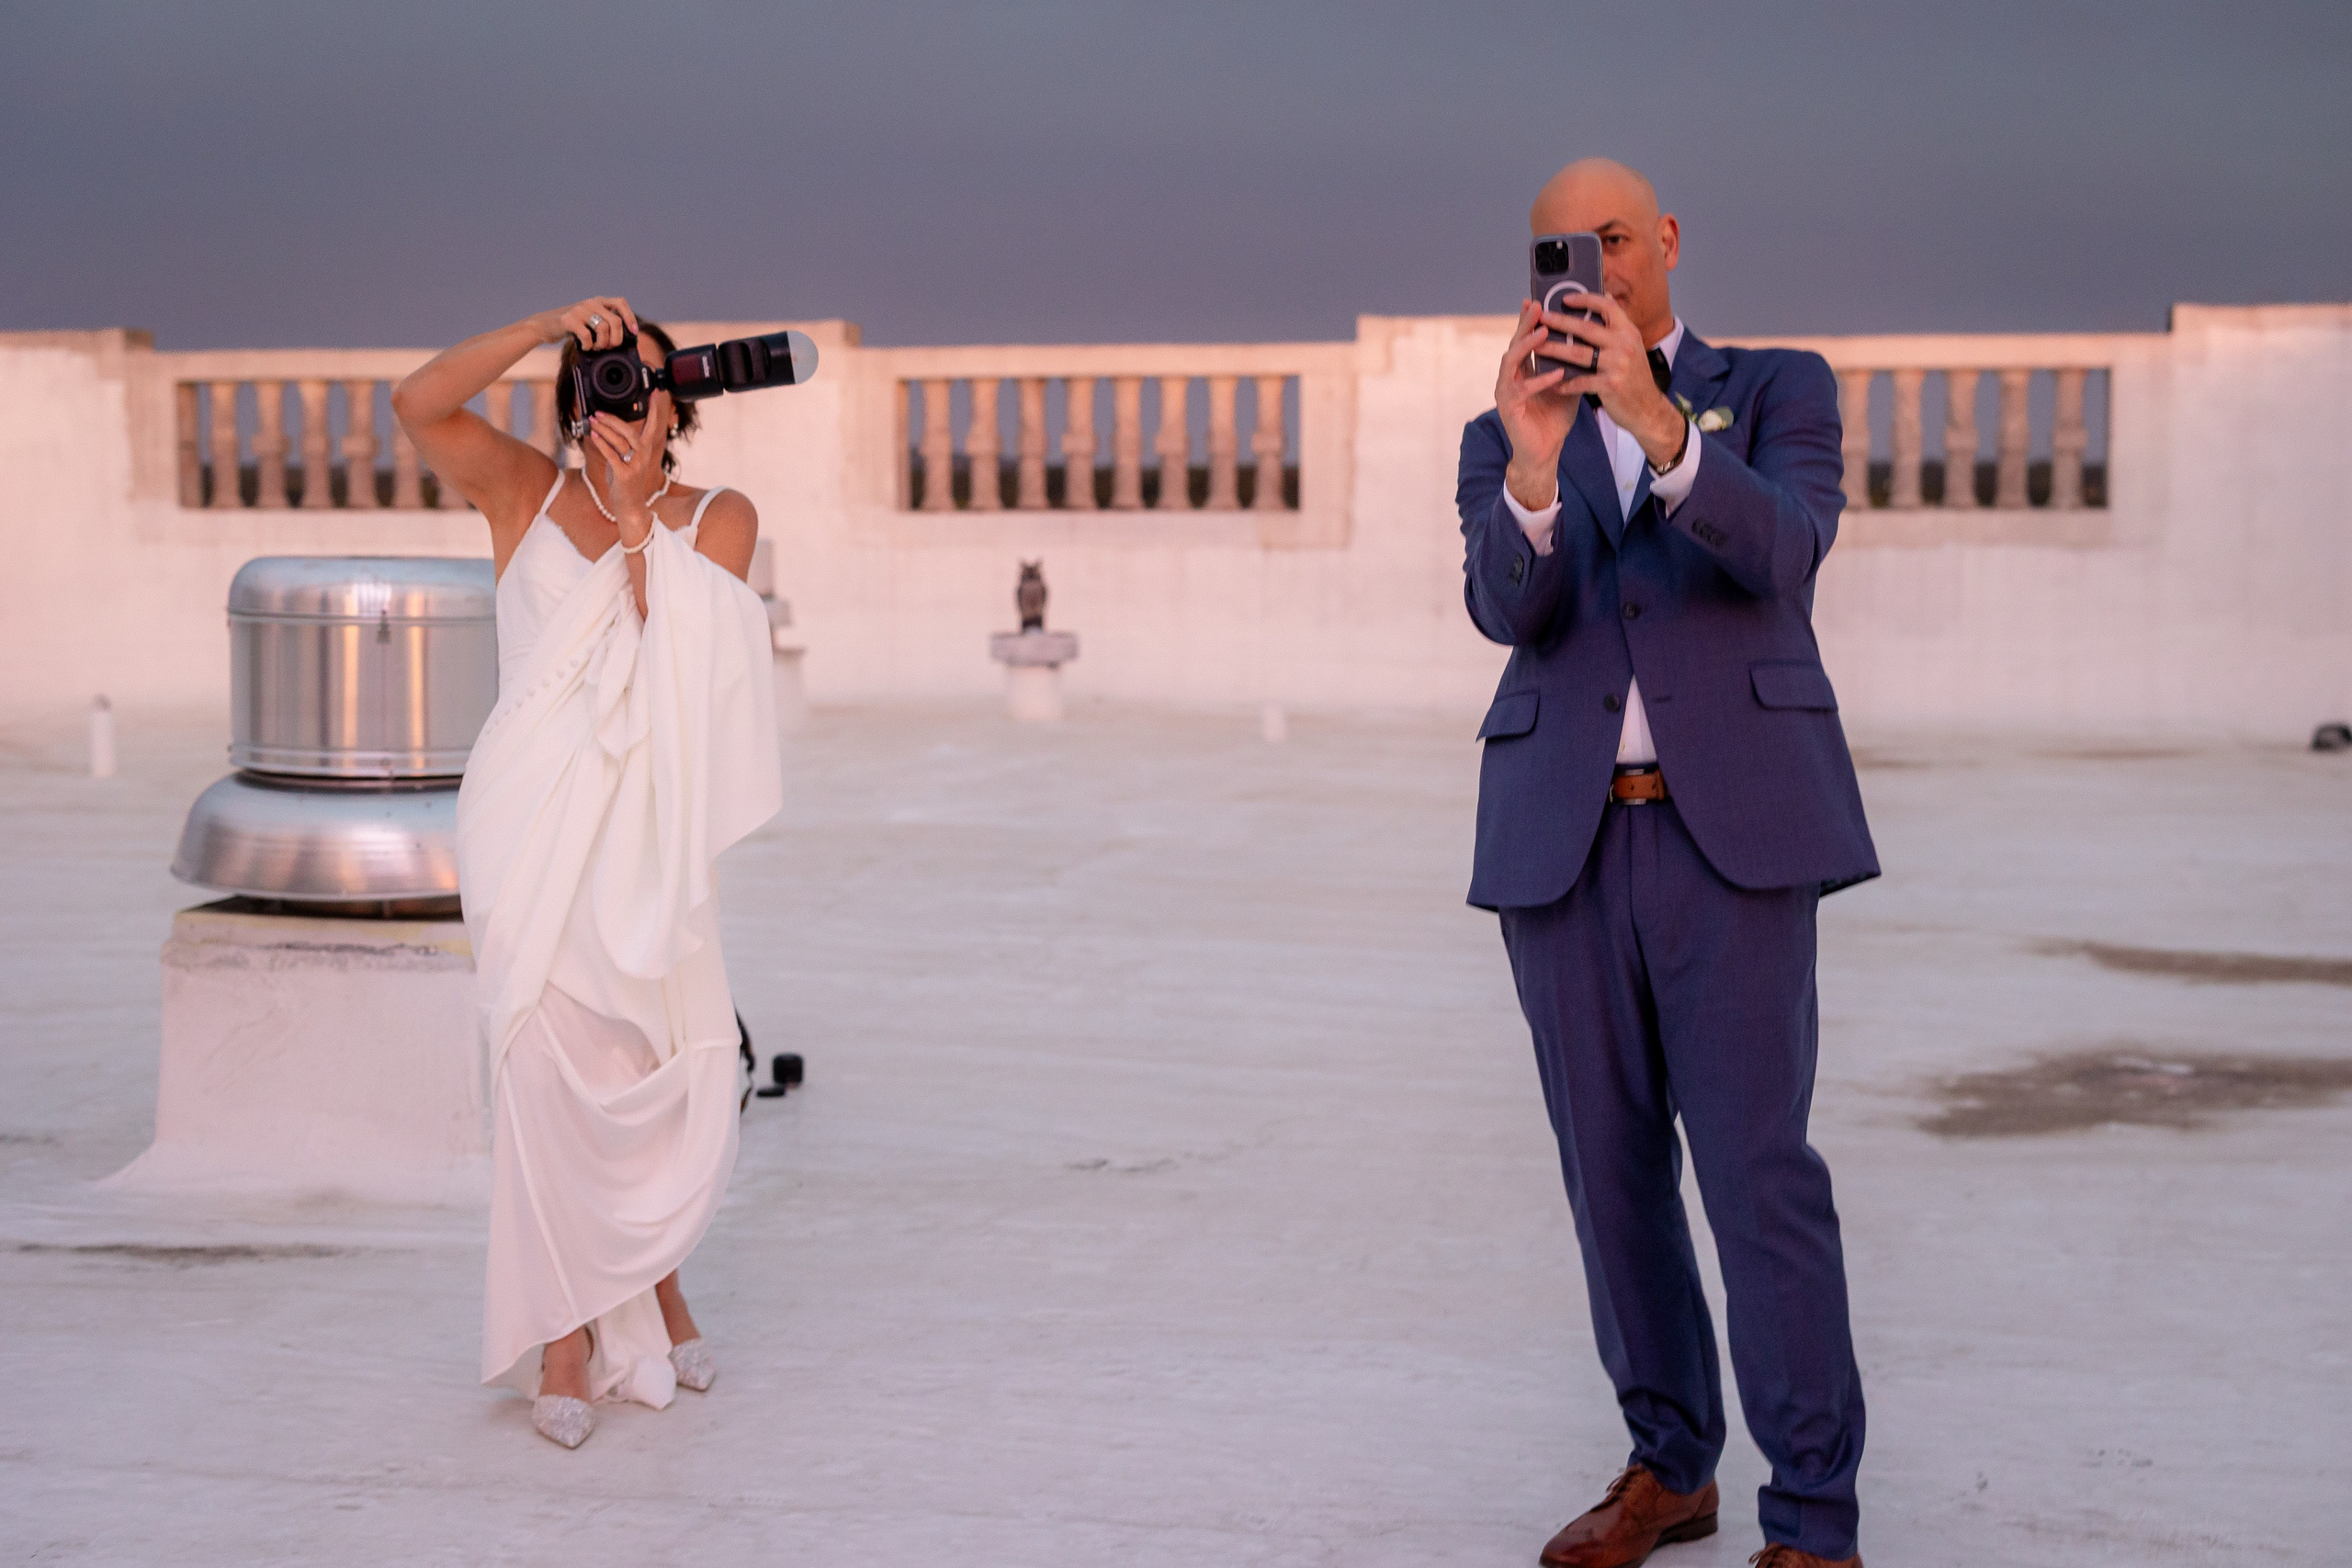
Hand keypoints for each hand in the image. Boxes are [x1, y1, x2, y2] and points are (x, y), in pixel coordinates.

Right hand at [535, 296, 639, 350]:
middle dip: (616, 339)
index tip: (634, 332)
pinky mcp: (568, 320)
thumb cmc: (573, 327)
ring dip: (602, 344)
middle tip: (609, 347)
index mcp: (598, 302)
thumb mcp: (591, 321)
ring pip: (603, 328)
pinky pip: (587, 336)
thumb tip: (626, 338)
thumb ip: (605, 323)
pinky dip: (589, 346)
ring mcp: (579, 310)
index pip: (621, 303)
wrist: (546, 325)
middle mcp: (590, 303)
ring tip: (596, 348)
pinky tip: (585, 347)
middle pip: (615, 321)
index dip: (630, 318)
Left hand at [584, 389, 673, 547]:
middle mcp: (643, 456)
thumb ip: (620, 444)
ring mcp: (635, 466)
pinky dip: (601, 443)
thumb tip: (606, 426)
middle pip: (631, 431)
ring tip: (592, 420)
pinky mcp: (624, 475)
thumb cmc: (624, 481)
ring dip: (604, 429)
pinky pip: (611, 455)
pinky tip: (593, 434)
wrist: (629, 506)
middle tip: (598, 412)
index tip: (655, 391)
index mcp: (645, 450)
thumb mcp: (625, 459)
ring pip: (620, 441)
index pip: (653, 425)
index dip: (654, 409)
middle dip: (614, 419)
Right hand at [1496, 300, 1579, 509]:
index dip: (1531, 320)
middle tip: (1537, 306)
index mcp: (1524, 369)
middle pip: (1515, 342)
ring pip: (1511, 360)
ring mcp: (1506, 390)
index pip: (1527, 339)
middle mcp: (1511, 376)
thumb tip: (1592, 339)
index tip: (1538, 300)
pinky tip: (1556, 373)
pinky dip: (1539, 380)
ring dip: (1527, 346)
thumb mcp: (1568, 384)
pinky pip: (1522, 389)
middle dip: (1526, 323)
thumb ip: (1572, 363)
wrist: (1544, 451)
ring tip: (1543, 333)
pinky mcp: (1509, 407)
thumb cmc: (1554, 418)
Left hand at [1541, 290, 1685, 468]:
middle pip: (1586, 328)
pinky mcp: (1610, 385)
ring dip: (1554, 350)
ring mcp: (1618, 364)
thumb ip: (1617, 326)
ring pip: (1578, 353)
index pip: (1607, 306)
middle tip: (1541, 318)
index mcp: (1628, 331)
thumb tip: (1605, 296)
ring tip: (1537, 348)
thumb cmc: (1634, 377)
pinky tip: (1554, 384)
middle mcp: (1624, 344)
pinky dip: (1565, 383)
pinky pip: (1581, 381)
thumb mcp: (1632, 346)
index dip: (1585, 299)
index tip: (1565, 298)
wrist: (1648, 409)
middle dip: (1560, 321)